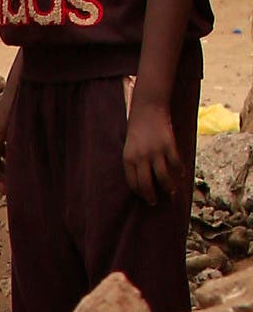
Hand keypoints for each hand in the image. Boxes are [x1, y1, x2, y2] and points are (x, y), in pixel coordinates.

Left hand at [124, 91, 181, 206]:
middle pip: (147, 184)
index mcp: (128, 159)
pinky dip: (179, 171)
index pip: (133, 183)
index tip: (145, 197)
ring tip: (170, 192)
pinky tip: (182, 176)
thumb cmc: (138, 130)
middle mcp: (141, 157)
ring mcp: (156, 152)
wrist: (148, 109)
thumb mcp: (130, 147)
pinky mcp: (169, 145)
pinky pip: (175, 164)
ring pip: (163, 177)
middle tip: (155, 202)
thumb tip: (144, 180)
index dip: (140, 193)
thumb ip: (135, 162)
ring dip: (168, 187)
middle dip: (151, 196)